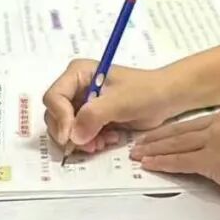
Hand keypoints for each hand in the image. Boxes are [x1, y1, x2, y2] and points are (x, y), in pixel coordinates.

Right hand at [43, 61, 182, 153]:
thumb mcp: (119, 102)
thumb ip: (93, 116)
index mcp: (77, 73)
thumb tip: (73, 137)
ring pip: (66, 129)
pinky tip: (110, 139)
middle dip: (71, 133)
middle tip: (89, 145)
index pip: (54, 97)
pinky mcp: (91, 119)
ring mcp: (82, 104)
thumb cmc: (145, 92)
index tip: (70, 136)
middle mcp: (75, 88)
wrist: (165, 98)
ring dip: (83, 140)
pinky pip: (80, 135)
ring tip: (103, 142)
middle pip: (55, 116)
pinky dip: (92, 141)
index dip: (59, 118)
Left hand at [131, 109, 219, 206]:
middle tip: (138, 143)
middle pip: (182, 130)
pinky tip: (150, 165)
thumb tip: (213, 149)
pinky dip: (163, 163)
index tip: (159, 135)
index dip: (174, 130)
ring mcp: (218, 140)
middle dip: (157, 138)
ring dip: (154, 150)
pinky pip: (182, 160)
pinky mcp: (214, 160)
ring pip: (178, 144)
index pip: (196, 123)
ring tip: (137, 155)